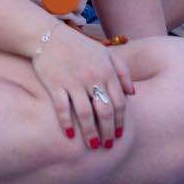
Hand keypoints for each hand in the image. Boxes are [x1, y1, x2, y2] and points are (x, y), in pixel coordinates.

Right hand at [30, 24, 134, 149]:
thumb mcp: (106, 54)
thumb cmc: (80, 47)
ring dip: (90, 132)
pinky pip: (63, 108)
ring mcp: (74, 82)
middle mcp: (93, 78)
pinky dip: (67, 123)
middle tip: (107, 146)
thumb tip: (133, 94)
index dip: (120, 121)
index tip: (120, 135)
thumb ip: (122, 72)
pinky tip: (70, 136)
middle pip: (105, 111)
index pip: (119, 102)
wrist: (49, 37)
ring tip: (93, 145)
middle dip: (108, 131)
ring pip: (86, 113)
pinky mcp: (56, 85)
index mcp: (107, 71)